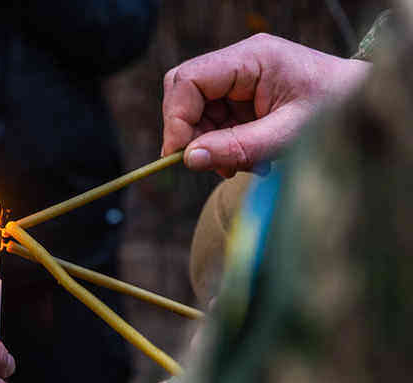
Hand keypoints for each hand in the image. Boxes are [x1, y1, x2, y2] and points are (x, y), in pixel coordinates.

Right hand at [162, 33, 370, 176]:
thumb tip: (190, 159)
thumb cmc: (335, 112)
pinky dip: (222, 145)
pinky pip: (215, 120)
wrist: (365, 107)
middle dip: (190, 132)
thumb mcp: (286, 135)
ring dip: (209, 144)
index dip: (175, 118)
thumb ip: (236, 146)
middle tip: (208, 163)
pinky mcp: (244, 96)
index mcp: (252, 57)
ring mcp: (241, 78)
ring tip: (240, 166)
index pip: (189, 80)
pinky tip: (247, 159)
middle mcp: (241, 62)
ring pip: (197, 110)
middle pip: (186, 92)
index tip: (179, 155)